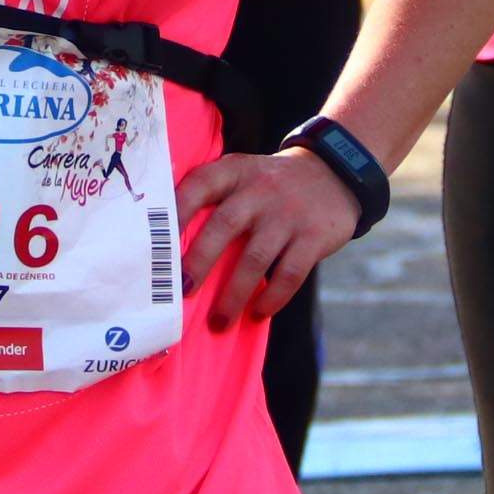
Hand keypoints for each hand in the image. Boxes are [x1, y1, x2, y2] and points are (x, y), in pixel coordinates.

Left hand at [176, 146, 362, 330]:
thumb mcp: (243, 174)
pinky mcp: (314, 236)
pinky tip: (258, 313)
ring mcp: (288, 213)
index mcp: (234, 172)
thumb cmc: (271, 185)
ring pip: (255, 258)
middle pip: (224, 226)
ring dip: (234, 295)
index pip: (198, 186)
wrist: (335, 173)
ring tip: (218, 322)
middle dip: (199, 262)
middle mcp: (260, 189)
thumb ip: (213, 197)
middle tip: (181, 292)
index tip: (157, 245)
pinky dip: (272, 297)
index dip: (175, 213)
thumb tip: (169, 247)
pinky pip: (289, 273)